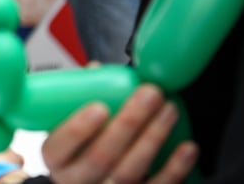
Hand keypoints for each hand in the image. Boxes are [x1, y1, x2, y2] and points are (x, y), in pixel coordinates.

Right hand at [44, 85, 197, 183]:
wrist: (90, 178)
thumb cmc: (80, 145)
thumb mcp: (67, 121)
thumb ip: (78, 97)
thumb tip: (97, 70)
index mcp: (56, 158)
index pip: (59, 146)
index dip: (78, 128)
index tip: (99, 106)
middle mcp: (77, 180)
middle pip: (101, 157)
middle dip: (129, 122)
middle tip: (149, 94)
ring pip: (130, 171)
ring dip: (154, 137)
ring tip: (169, 110)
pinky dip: (175, 169)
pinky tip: (188, 148)